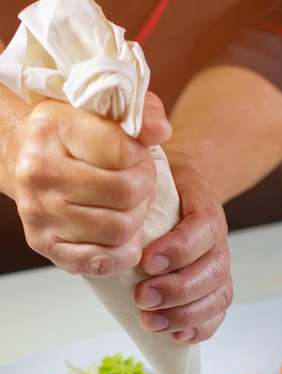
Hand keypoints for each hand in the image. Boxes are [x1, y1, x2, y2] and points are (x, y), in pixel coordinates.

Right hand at [13, 92, 171, 274]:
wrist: (27, 158)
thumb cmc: (73, 136)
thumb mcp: (104, 111)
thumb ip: (139, 113)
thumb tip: (160, 131)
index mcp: (54, 127)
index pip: (123, 151)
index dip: (143, 158)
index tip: (138, 157)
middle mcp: (40, 170)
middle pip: (126, 193)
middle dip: (145, 189)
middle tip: (139, 184)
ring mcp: (40, 211)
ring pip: (120, 229)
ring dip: (137, 220)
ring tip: (130, 206)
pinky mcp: (45, 244)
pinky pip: (101, 261)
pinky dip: (123, 252)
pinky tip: (123, 235)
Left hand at [135, 156, 232, 343]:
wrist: (176, 199)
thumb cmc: (156, 198)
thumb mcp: (145, 186)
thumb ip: (130, 203)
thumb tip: (96, 234)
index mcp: (203, 208)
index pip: (204, 228)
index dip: (180, 249)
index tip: (147, 262)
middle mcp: (216, 240)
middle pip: (215, 269)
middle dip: (178, 289)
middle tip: (142, 298)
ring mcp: (218, 267)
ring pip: (219, 295)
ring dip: (185, 314)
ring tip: (150, 322)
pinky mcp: (215, 290)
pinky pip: (218, 314)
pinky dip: (200, 328)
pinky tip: (177, 337)